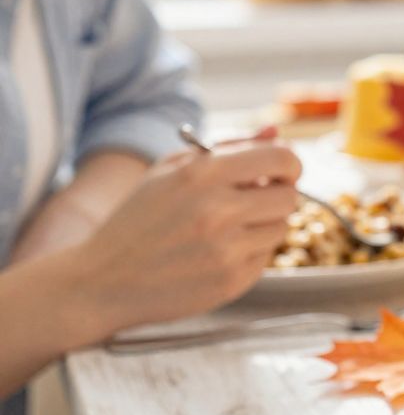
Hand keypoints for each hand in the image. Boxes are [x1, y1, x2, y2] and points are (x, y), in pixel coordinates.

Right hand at [72, 142, 300, 332]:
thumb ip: (227, 148)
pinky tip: (217, 252)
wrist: (103, 280)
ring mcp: (226, 250)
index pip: (280, 158)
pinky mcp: (232, 281)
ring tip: (227, 228)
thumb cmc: (138, 220)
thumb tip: (274, 132)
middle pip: (289, 196)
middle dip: (277, 194)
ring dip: (263, 224)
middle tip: (254, 199)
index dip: (288, 163)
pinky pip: (265, 257)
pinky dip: (250, 252)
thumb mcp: (170, 171)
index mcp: (201, 175)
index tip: (280, 171)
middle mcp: (217, 211)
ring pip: (281, 227)